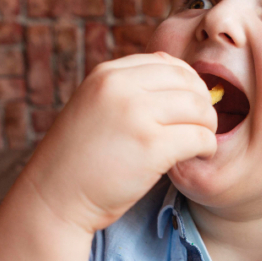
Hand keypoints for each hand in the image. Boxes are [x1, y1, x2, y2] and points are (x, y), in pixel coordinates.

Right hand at [15, 52, 216, 232]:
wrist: (53, 198)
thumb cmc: (79, 159)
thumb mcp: (95, 107)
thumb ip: (128, 92)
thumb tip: (183, 84)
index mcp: (108, 74)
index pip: (168, 62)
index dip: (188, 84)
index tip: (188, 107)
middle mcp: (121, 87)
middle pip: (189, 83)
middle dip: (203, 105)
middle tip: (199, 128)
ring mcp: (136, 115)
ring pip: (200, 109)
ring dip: (208, 127)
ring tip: (199, 144)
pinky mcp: (151, 146)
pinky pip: (200, 137)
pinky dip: (206, 148)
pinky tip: (197, 157)